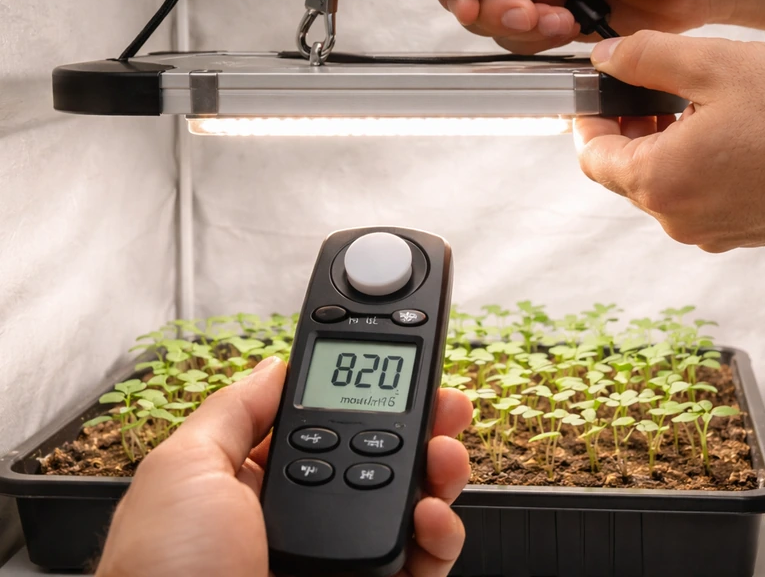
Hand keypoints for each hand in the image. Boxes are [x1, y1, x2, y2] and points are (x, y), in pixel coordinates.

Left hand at [96, 357, 472, 576]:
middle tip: (445, 404)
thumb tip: (275, 366)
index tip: (399, 366)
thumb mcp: (183, 469)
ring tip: (445, 455)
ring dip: (440, 472)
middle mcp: (306, 520)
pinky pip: (425, 562)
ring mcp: (343, 561)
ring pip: (414, 506)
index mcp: (257, 485)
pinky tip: (431, 517)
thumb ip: (235, 411)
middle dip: (422, 424)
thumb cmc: (162, 576)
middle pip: (384, 459)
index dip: (367, 393)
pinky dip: (442, 535)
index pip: (329, 424)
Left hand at [574, 31, 764, 250]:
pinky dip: (695, 167)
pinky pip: (694, 198)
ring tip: (702, 105)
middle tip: (659, 88)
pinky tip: (730, 134)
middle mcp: (677, 218)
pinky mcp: (735, 234)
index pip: (592, 154)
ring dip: (664, 145)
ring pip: (660, 184)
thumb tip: (605, 57)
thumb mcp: (717, 65)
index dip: (591, 116)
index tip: (606, 89)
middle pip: (623, 172)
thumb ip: (647, 57)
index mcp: (660, 181)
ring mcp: (707, 232)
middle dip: (630, 127)